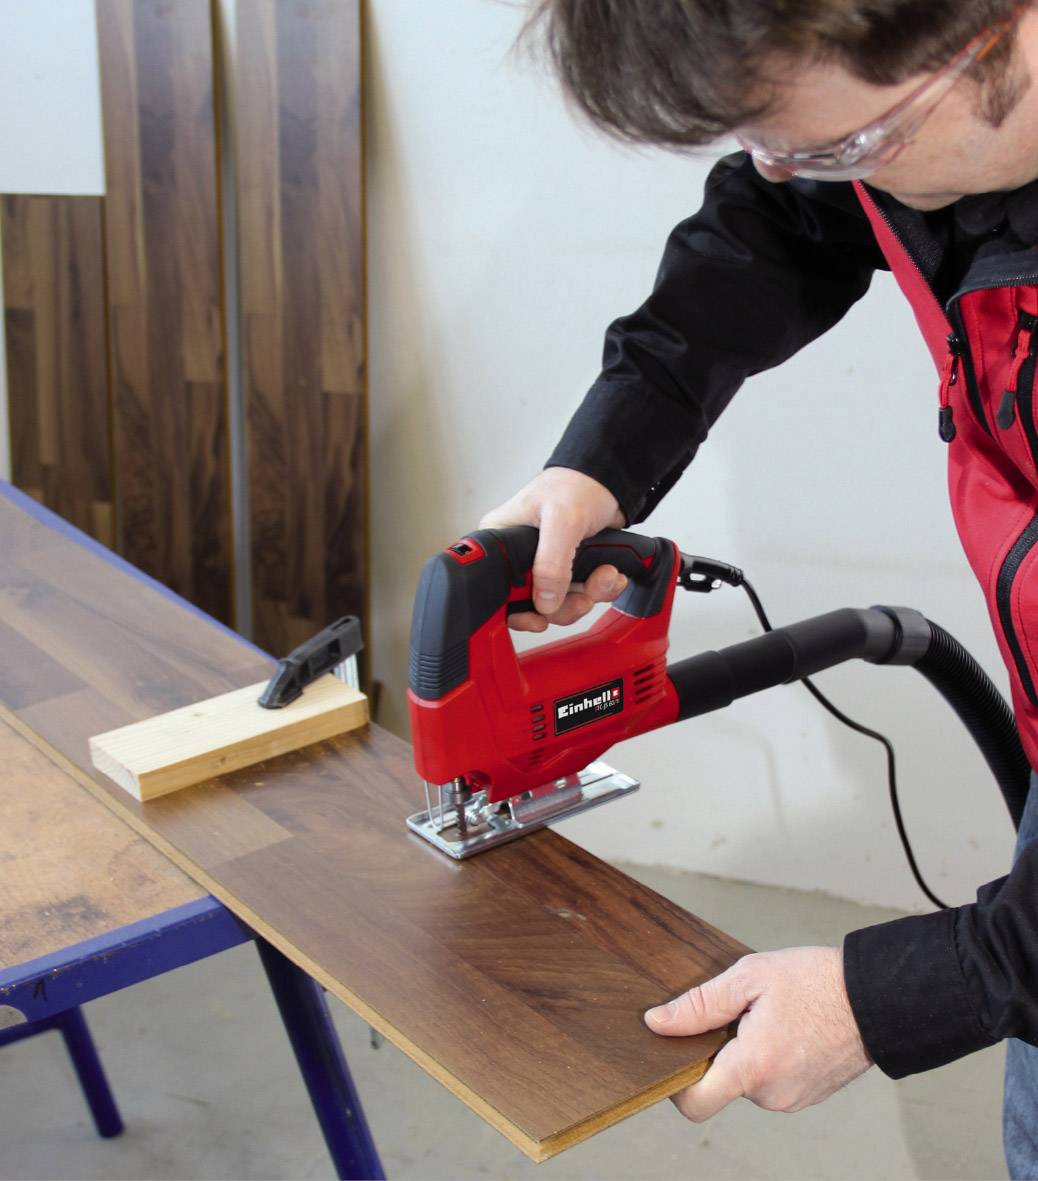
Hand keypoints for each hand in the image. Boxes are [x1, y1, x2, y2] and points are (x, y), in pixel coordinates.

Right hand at [480, 468, 626, 631]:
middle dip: (565, 604)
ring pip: (560, 603)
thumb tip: (544, 601)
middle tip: (584, 595)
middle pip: (532, 603)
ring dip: (588, 595)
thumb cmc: (578, 485)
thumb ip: (551, 563)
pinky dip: (600, 589)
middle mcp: (520, 556)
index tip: (539, 618)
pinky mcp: (569, 569)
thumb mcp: (562, 520)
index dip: (517, 609)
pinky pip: (580, 594)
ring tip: (605, 575)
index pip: (498, 588)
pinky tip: (610, 574)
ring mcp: (545, 564)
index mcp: (502, 540)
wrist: (611, 481)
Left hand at [645, 948, 871, 1120]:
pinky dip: (768, 1058)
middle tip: (738, 1011)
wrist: (876, 997)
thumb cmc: (816, 981)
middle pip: (720, 1084)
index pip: (694, 1103)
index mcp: (753, 1067)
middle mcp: (772, 1095)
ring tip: (767, 1015)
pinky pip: (771, 1081)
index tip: (677, 1049)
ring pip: (747, 1081)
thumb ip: (699, 1004)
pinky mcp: (807, 1095)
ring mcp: (793, 1099)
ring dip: (745, 1052)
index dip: (676, 1081)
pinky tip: (784, 1027)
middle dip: (719, 1050)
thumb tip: (657, 1022)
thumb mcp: (749, 977)